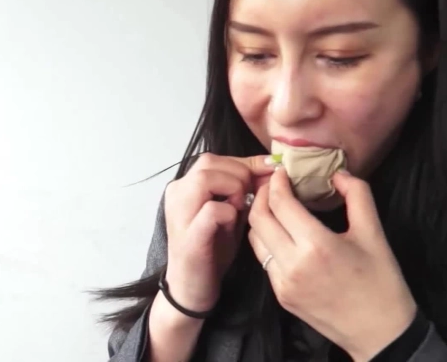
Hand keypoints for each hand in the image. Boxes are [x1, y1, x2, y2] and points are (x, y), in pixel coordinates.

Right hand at [163, 153, 274, 313]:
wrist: (192, 287)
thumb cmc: (211, 249)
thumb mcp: (229, 212)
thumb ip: (243, 190)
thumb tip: (270, 166)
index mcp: (184, 185)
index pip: (215, 159)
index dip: (245, 163)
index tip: (270, 170)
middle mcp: (176, 193)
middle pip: (210, 162)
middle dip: (240, 175)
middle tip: (252, 197)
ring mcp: (179, 212)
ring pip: (207, 178)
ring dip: (232, 190)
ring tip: (239, 209)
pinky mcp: (189, 235)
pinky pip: (213, 209)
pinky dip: (229, 213)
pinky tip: (232, 224)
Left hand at [248, 168, 417, 360]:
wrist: (380, 333)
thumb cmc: (381, 281)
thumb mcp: (374, 233)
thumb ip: (357, 195)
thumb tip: (337, 173)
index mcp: (317, 246)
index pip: (280, 203)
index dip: (277, 182)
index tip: (283, 171)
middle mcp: (293, 264)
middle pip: (259, 218)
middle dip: (263, 195)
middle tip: (275, 185)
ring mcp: (283, 283)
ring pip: (255, 239)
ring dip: (261, 218)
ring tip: (276, 207)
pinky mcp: (280, 295)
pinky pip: (264, 260)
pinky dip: (268, 241)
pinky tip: (283, 234)